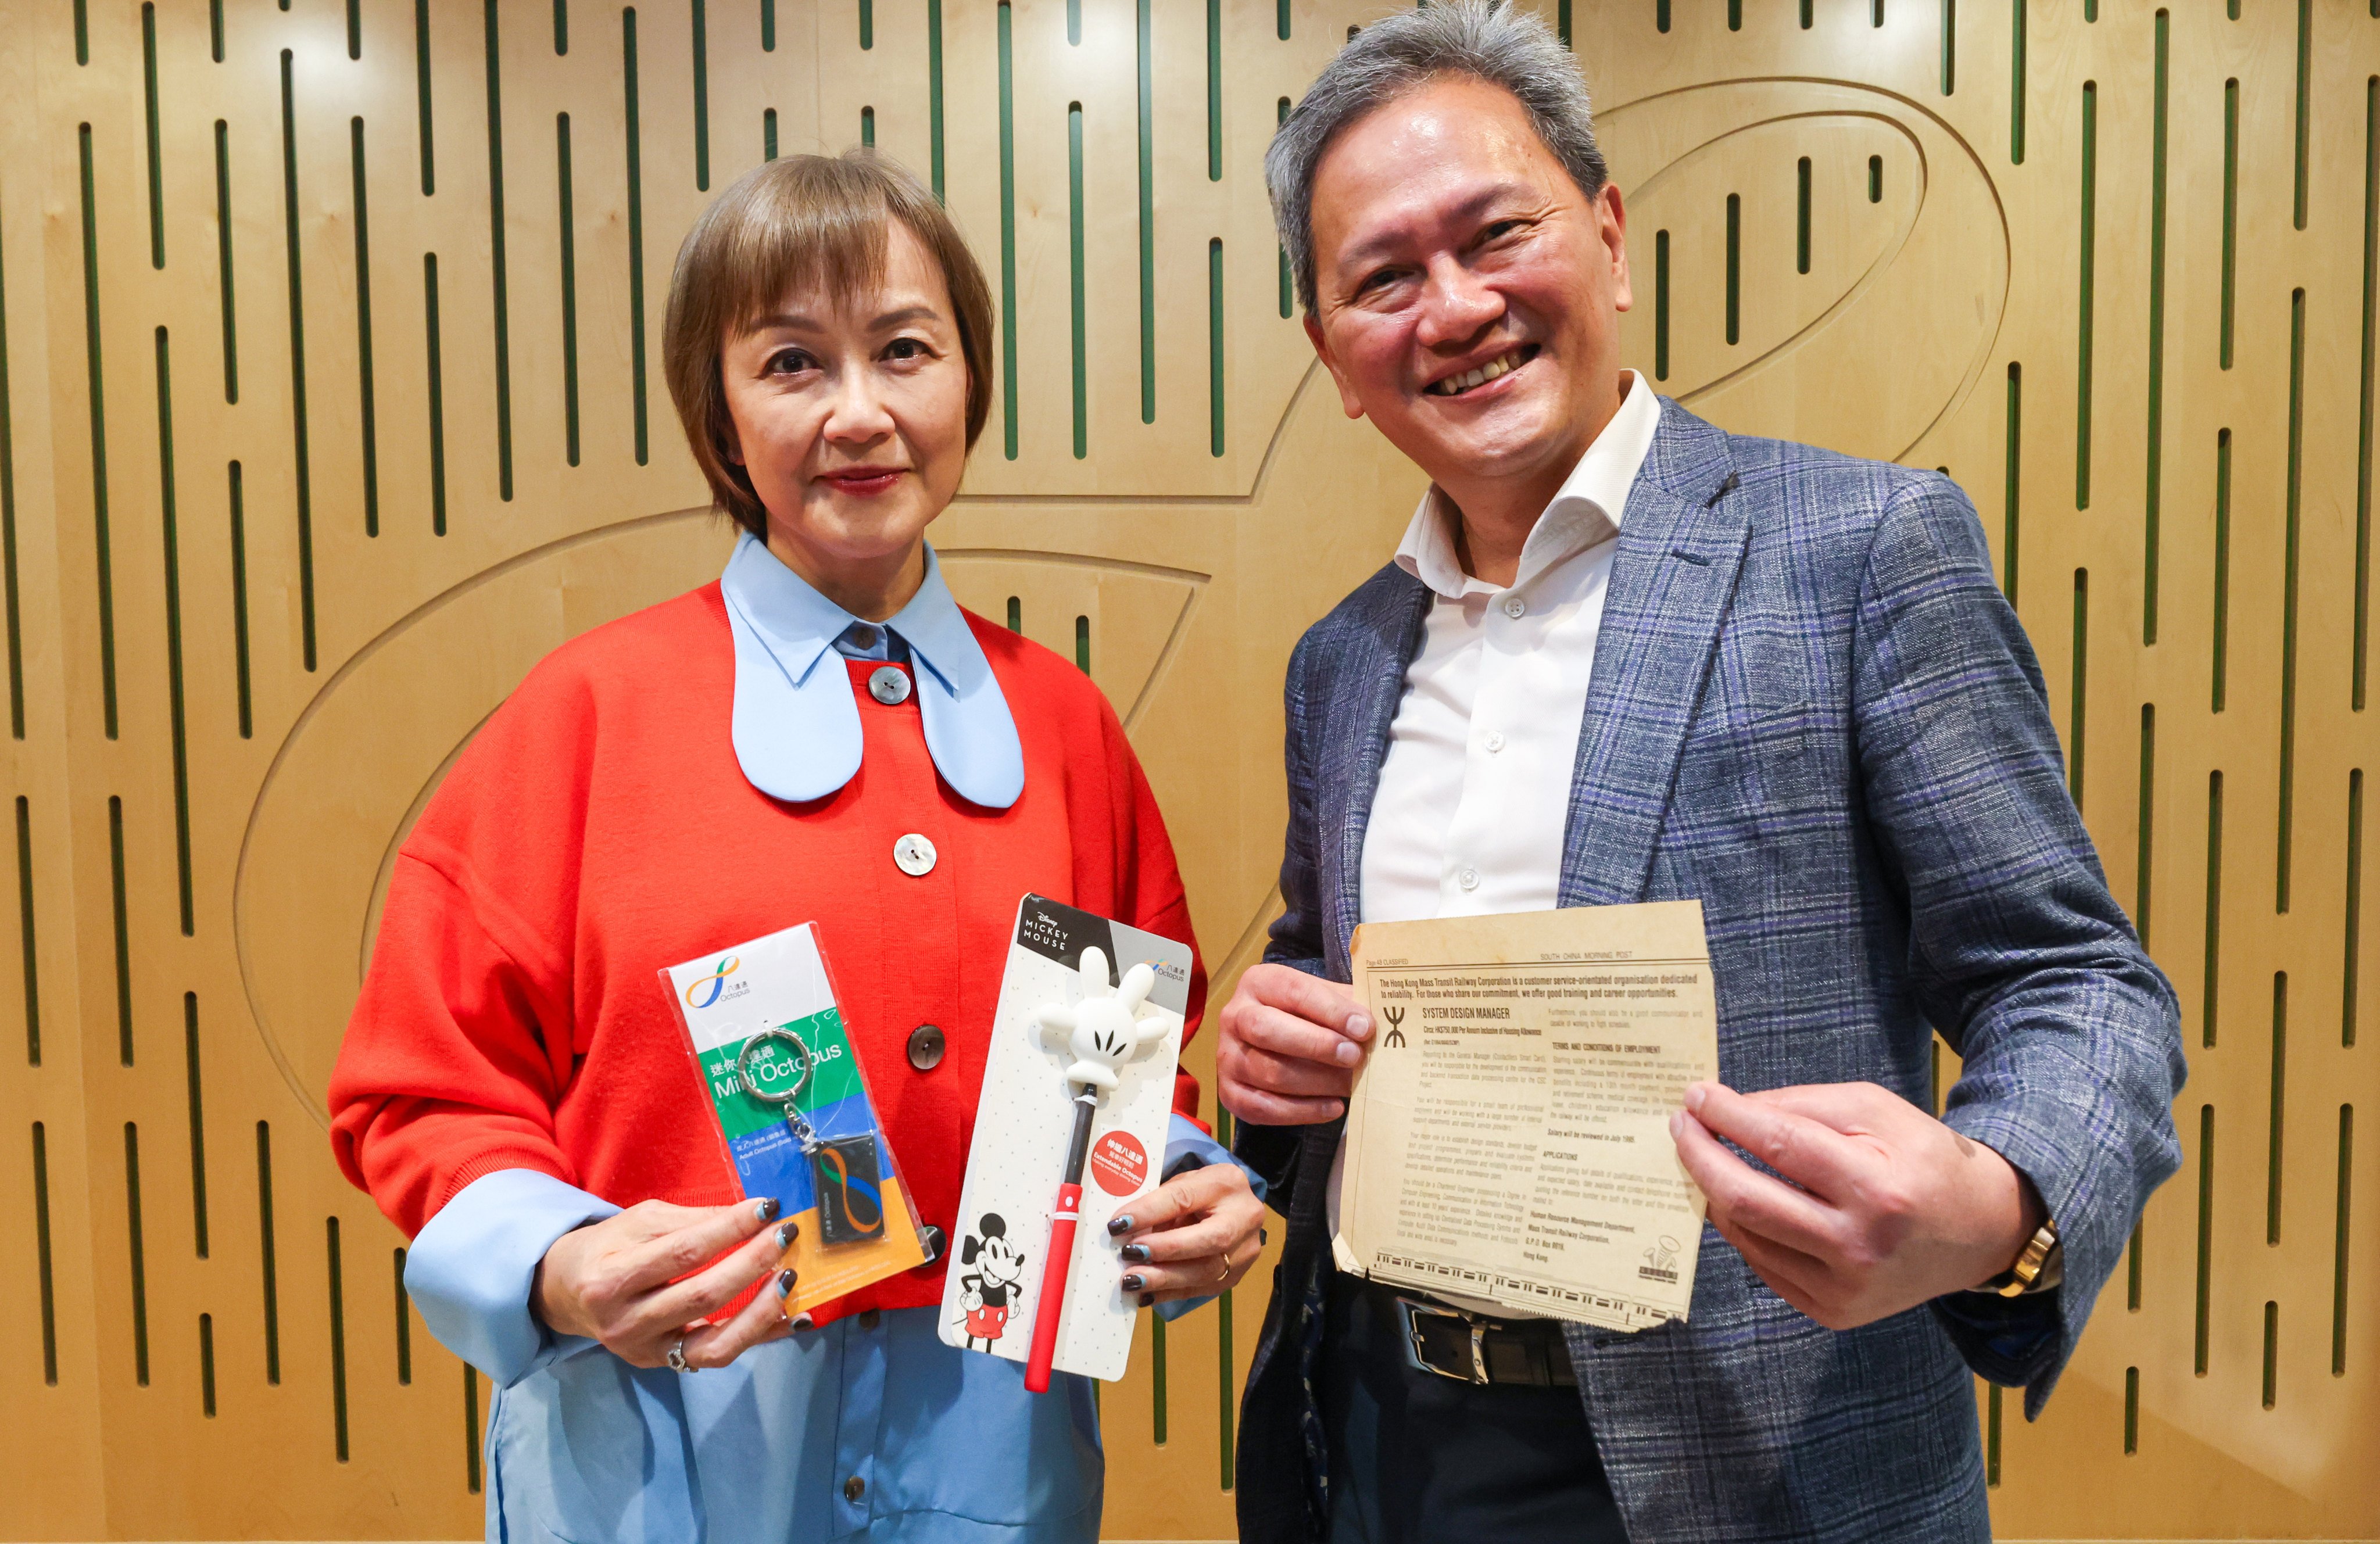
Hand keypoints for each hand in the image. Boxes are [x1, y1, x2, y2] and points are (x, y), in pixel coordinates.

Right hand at [531, 1197, 798, 1369]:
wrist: (566, 1292)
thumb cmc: (609, 1248)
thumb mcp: (640, 1221)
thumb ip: (693, 1220)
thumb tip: (752, 1214)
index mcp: (612, 1277)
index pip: (683, 1252)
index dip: (730, 1229)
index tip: (768, 1207)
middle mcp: (625, 1322)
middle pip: (702, 1296)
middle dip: (753, 1262)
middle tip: (786, 1235)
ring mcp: (645, 1351)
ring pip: (715, 1342)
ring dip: (762, 1309)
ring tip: (790, 1277)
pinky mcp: (663, 1365)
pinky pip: (718, 1356)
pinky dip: (759, 1337)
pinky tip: (791, 1318)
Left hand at [1109, 1162, 1267, 1304]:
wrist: (1233, 1209)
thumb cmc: (1199, 1193)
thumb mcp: (1181, 1186)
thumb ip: (1159, 1206)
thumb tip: (1124, 1231)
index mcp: (1226, 1183)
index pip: (1184, 1198)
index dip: (1150, 1212)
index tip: (1118, 1224)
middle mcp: (1244, 1216)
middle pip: (1209, 1239)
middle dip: (1165, 1250)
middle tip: (1130, 1255)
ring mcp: (1246, 1250)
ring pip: (1207, 1271)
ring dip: (1165, 1279)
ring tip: (1132, 1281)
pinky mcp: (1237, 1275)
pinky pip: (1203, 1289)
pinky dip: (1170, 1293)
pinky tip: (1146, 1295)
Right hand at [1216, 963, 1371, 1124]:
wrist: (1280, 1041)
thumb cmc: (1311, 1017)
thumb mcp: (1327, 1000)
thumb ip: (1348, 1006)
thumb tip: (1373, 1025)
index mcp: (1259, 982)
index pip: (1293, 991)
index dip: (1330, 1010)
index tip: (1365, 1028)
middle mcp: (1235, 1016)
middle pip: (1267, 1030)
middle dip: (1316, 1045)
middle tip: (1354, 1057)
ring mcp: (1227, 1056)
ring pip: (1268, 1072)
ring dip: (1316, 1082)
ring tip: (1350, 1085)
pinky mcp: (1229, 1092)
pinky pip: (1262, 1107)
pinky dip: (1302, 1112)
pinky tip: (1333, 1107)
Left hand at [1669, 1080, 2045, 1330]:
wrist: (1981, 1231)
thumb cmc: (1924, 1159)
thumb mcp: (1874, 1110)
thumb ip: (1798, 1105)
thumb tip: (1725, 1110)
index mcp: (1877, 1190)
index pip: (1778, 1146)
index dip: (1727, 1118)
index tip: (1695, 1097)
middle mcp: (1859, 1248)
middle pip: (1747, 1201)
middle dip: (1701, 1157)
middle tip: (1681, 1127)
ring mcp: (1844, 1289)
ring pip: (1746, 1235)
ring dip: (1716, 1192)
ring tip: (1708, 1157)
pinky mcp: (1833, 1313)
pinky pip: (1763, 1264)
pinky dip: (1745, 1227)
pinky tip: (1744, 1199)